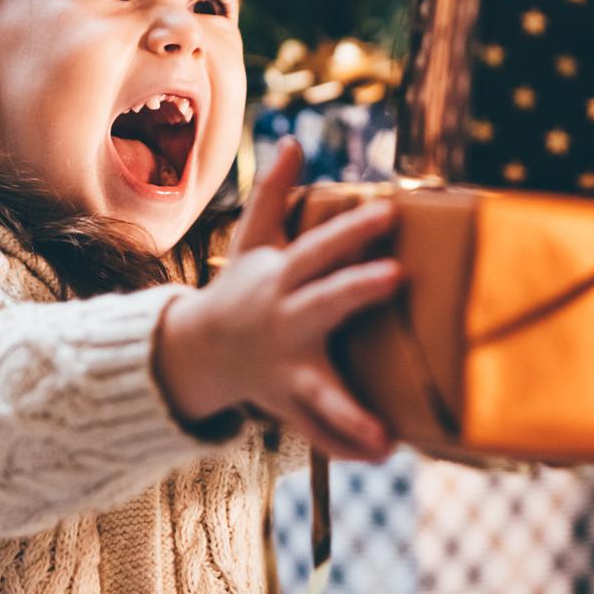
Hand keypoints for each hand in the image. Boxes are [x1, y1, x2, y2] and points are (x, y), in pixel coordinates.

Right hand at [155, 138, 401, 460]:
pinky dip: (349, 446)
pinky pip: (320, 433)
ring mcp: (288, 369)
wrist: (196, 351)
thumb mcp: (252, 241)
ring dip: (351, 414)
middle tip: (397, 277)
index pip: (320, 248)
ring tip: (386, 434)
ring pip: (320, 394)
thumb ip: (272, 193)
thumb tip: (295, 142)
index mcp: (281, 278)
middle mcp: (285, 322)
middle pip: (324, 303)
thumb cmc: (241, 288)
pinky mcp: (292, 405)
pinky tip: (385, 452)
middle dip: (357, 290)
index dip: (352, 230)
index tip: (390, 212)